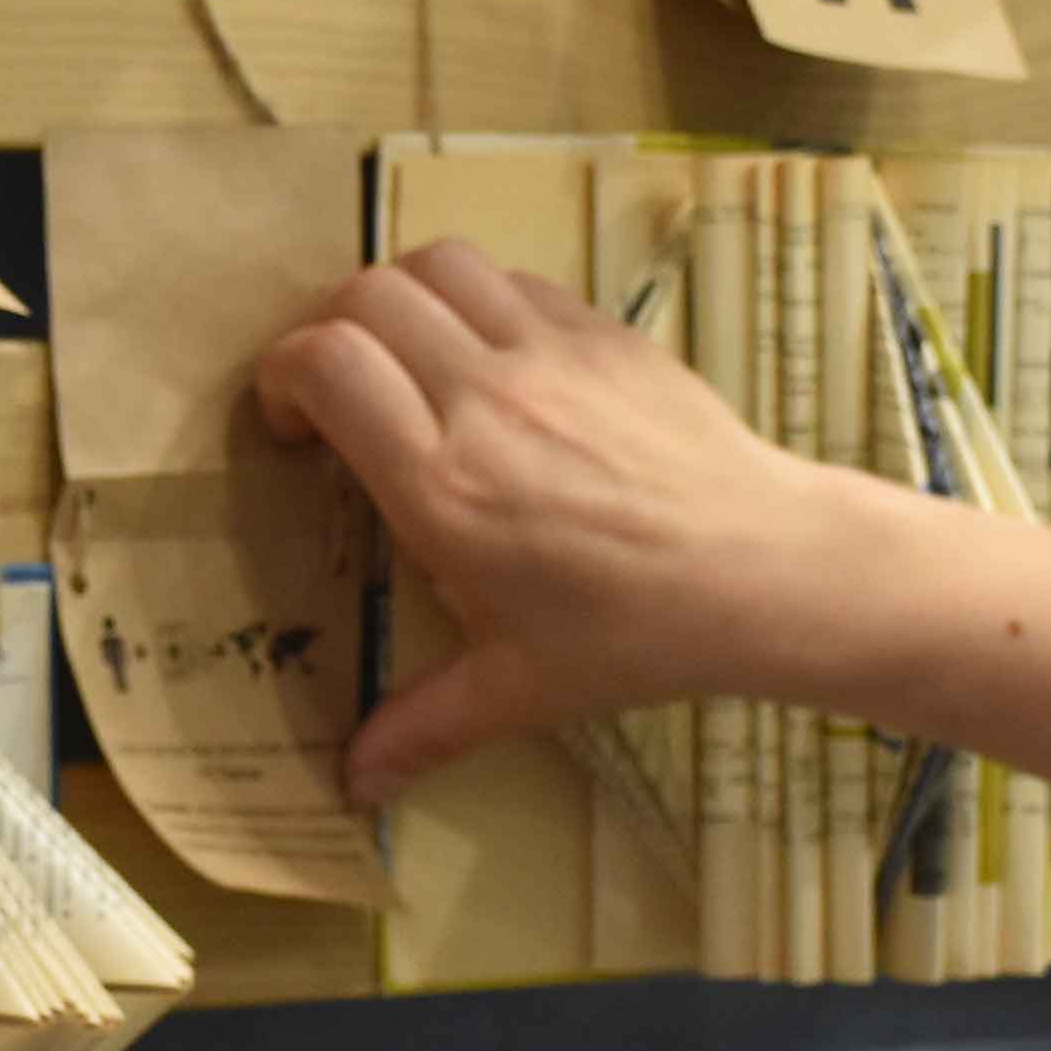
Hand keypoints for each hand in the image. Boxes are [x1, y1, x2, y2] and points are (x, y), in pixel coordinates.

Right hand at [253, 241, 895, 796]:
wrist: (766, 569)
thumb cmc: (640, 633)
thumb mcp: (521, 687)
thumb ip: (425, 725)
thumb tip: (355, 785)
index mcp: (444, 486)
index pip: (327, 365)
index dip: (284, 375)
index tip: (292, 425)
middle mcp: (486, 400)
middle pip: (365, 295)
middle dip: (327, 331)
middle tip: (337, 392)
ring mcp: (550, 354)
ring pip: (438, 264)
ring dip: (400, 298)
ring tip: (406, 357)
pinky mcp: (605, 332)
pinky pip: (514, 279)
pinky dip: (477, 301)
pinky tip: (491, 360)